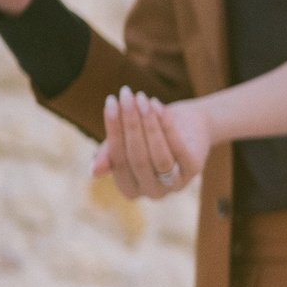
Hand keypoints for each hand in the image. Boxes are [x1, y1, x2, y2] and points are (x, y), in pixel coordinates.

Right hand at [90, 88, 209, 199]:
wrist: (190, 125)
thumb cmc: (150, 133)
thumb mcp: (127, 140)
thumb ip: (109, 154)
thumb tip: (93, 171)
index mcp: (130, 188)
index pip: (117, 162)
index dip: (113, 132)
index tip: (109, 103)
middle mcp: (152, 192)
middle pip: (137, 159)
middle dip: (130, 124)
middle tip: (125, 95)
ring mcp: (175, 184)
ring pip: (158, 156)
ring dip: (148, 124)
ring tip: (142, 98)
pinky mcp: (194, 170)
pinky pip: (178, 148)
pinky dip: (166, 125)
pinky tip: (157, 105)